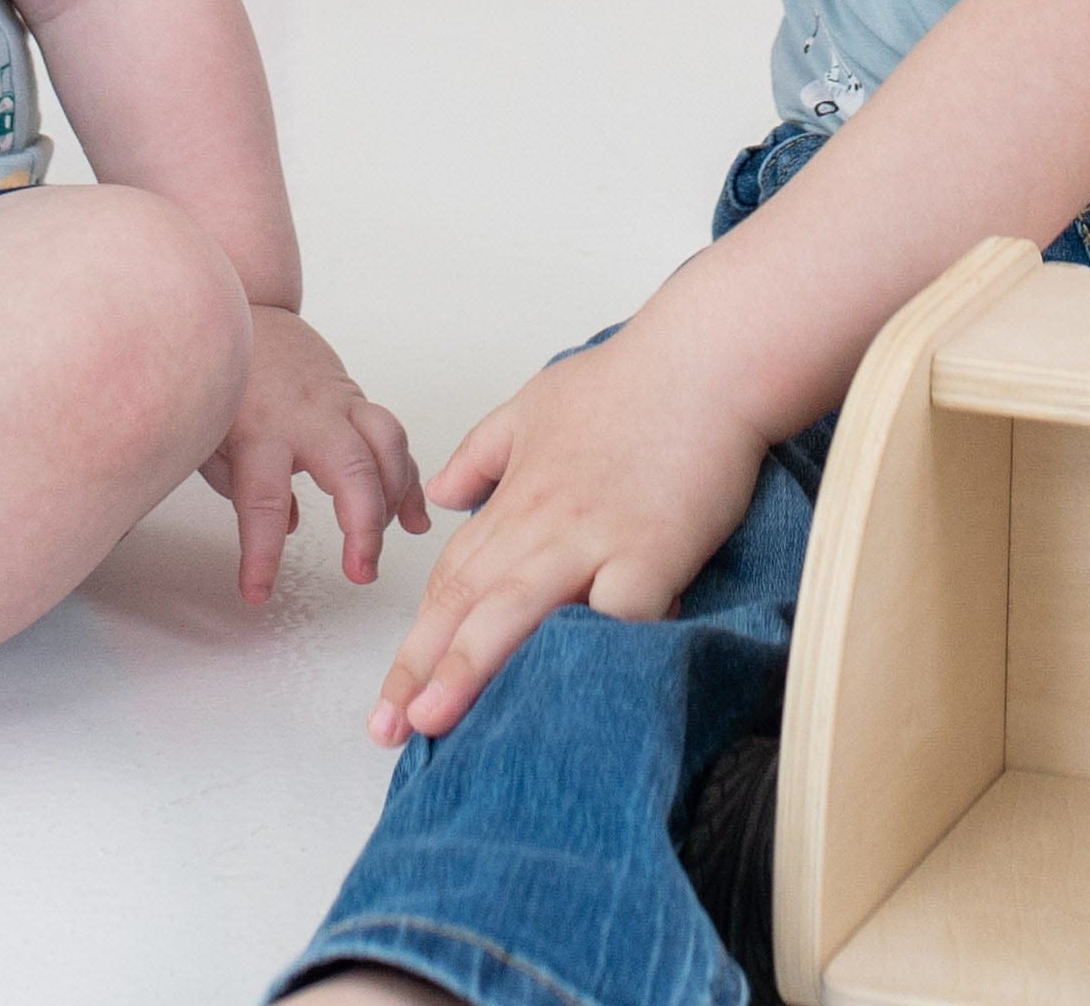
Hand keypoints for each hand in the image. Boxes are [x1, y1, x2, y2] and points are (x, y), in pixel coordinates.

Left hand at [203, 306, 428, 603]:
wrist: (244, 308)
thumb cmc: (223, 377)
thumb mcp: (209, 435)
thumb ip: (239, 483)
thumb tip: (286, 526)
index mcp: (257, 430)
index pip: (260, 501)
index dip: (262, 554)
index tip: (258, 593)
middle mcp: (304, 415)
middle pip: (348, 470)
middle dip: (362, 525)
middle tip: (361, 571)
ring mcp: (336, 403)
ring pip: (385, 445)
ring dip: (398, 495)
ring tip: (399, 536)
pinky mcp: (355, 398)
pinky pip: (392, 436)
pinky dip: (410, 475)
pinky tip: (416, 513)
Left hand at [371, 327, 765, 745]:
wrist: (702, 361)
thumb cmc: (627, 382)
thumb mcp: (532, 406)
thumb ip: (482, 454)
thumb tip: (440, 495)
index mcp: (517, 498)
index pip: (452, 578)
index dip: (419, 637)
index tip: (393, 690)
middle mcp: (545, 524)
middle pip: (467, 602)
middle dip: (421, 668)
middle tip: (387, 728)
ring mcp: (596, 538)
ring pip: (517, 610)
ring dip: (470, 667)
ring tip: (434, 719)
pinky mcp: (652, 550)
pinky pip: (615, 614)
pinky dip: (592, 652)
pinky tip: (566, 696)